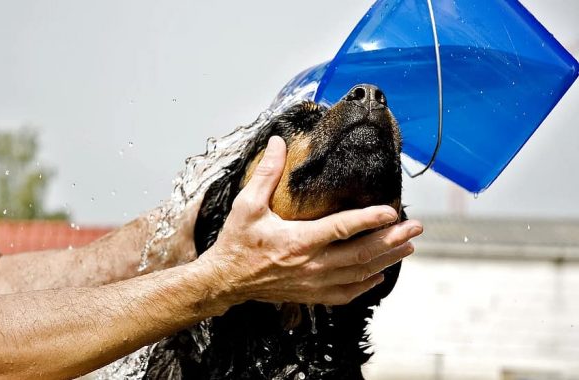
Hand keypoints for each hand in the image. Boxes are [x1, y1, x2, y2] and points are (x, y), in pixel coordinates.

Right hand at [199, 136, 422, 305]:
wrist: (225, 281)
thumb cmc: (237, 243)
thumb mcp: (248, 205)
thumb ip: (267, 173)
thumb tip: (278, 142)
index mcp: (298, 241)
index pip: (343, 228)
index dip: (370, 218)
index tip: (393, 210)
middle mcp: (311, 265)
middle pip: (361, 253)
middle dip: (392, 239)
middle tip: (416, 227)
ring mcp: (313, 283)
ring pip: (359, 274)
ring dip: (386, 259)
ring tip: (408, 246)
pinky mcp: (311, 294)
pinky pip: (346, 293)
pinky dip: (366, 284)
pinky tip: (379, 274)